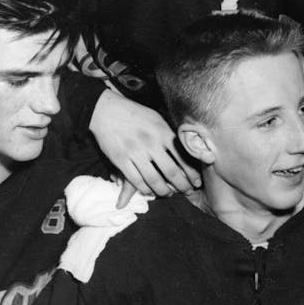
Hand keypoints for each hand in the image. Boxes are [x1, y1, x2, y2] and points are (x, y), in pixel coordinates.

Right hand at [89, 89, 200, 205]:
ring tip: (169, 193)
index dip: (191, 172)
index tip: (196, 181)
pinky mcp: (121, 160)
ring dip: (163, 191)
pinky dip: (145, 189)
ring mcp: (135, 152)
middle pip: (171, 172)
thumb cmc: (135, 114)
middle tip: (187, 191)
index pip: (182, 157)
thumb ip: (169, 134)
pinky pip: (136, 181)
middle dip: (182, 185)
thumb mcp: (156, 119)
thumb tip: (185, 148)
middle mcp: (151, 143)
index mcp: (162, 132)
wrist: (107, 110)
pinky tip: (150, 191)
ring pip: (154, 180)